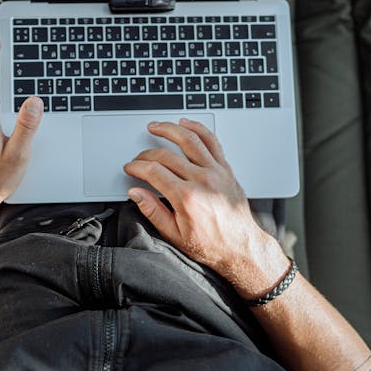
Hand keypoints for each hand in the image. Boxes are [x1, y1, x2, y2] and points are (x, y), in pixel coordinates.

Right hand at [124, 119, 281, 288]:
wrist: (240, 247)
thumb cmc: (211, 245)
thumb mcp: (174, 234)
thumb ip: (153, 211)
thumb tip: (136, 193)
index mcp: (186, 197)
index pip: (154, 171)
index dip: (137, 167)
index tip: (130, 168)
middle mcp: (202, 180)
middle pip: (166, 155)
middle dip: (146, 154)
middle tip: (138, 159)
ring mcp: (216, 171)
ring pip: (190, 139)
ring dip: (169, 129)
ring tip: (156, 126)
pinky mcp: (226, 169)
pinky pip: (211, 141)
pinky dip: (198, 129)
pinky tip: (186, 123)